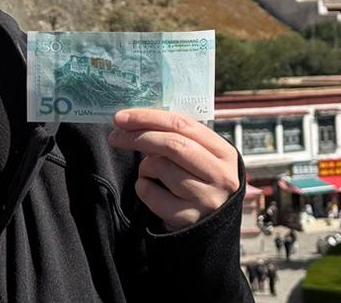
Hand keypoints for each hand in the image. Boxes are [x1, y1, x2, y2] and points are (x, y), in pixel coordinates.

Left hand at [108, 108, 241, 230]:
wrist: (211, 223)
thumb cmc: (198, 180)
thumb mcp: (201, 155)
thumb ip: (178, 136)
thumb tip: (133, 119)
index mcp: (224, 153)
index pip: (184, 125)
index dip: (150, 117)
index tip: (123, 117)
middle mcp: (220, 175)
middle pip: (173, 145)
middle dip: (139, 136)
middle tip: (116, 136)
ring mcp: (205, 198)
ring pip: (161, 167)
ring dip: (145, 166)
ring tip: (150, 172)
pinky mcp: (188, 218)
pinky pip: (152, 194)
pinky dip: (143, 187)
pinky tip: (151, 188)